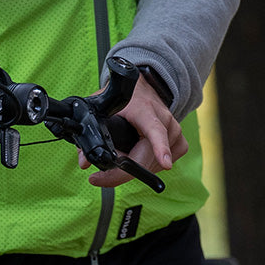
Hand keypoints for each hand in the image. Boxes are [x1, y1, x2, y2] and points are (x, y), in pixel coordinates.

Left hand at [79, 73, 187, 187]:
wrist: (144, 88)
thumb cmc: (124, 99)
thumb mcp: (102, 108)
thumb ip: (90, 132)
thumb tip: (84, 162)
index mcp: (146, 110)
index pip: (156, 130)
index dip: (161, 147)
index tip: (165, 162)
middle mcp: (164, 121)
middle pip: (149, 157)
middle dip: (123, 171)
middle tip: (100, 176)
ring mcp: (175, 132)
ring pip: (154, 165)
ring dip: (134, 167)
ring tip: (119, 157)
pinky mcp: (180, 142)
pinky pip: (164, 164)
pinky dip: (148, 166)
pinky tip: (137, 158)